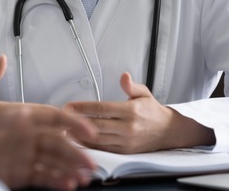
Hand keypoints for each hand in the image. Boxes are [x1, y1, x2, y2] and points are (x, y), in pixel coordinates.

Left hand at [0, 55, 96, 189]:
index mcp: (20, 116)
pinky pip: (41, 177)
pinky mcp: (16, 172)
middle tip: (90, 162)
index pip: (51, 117)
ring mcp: (21, 155)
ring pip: (53, 162)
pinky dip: (55, 180)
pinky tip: (66, 184)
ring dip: (69, 169)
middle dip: (75, 152)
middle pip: (58, 143)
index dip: (72, 122)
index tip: (88, 131)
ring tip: (82, 178)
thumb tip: (3, 62)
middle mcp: (25, 135)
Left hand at [64, 72, 214, 153]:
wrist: (169, 132)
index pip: (102, 109)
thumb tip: (123, 76)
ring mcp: (126, 141)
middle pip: (96, 125)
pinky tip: (77, 140)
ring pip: (97, 139)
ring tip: (63, 129)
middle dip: (76, 122)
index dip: (83, 108)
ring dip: (78, 135)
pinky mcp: (125, 152)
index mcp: (131, 110)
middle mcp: (128, 127)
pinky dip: (88, 145)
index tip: (68, 106)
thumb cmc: (153, 111)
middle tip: (60, 118)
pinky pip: (103, 149)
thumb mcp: (144, 93)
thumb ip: (131, 86)